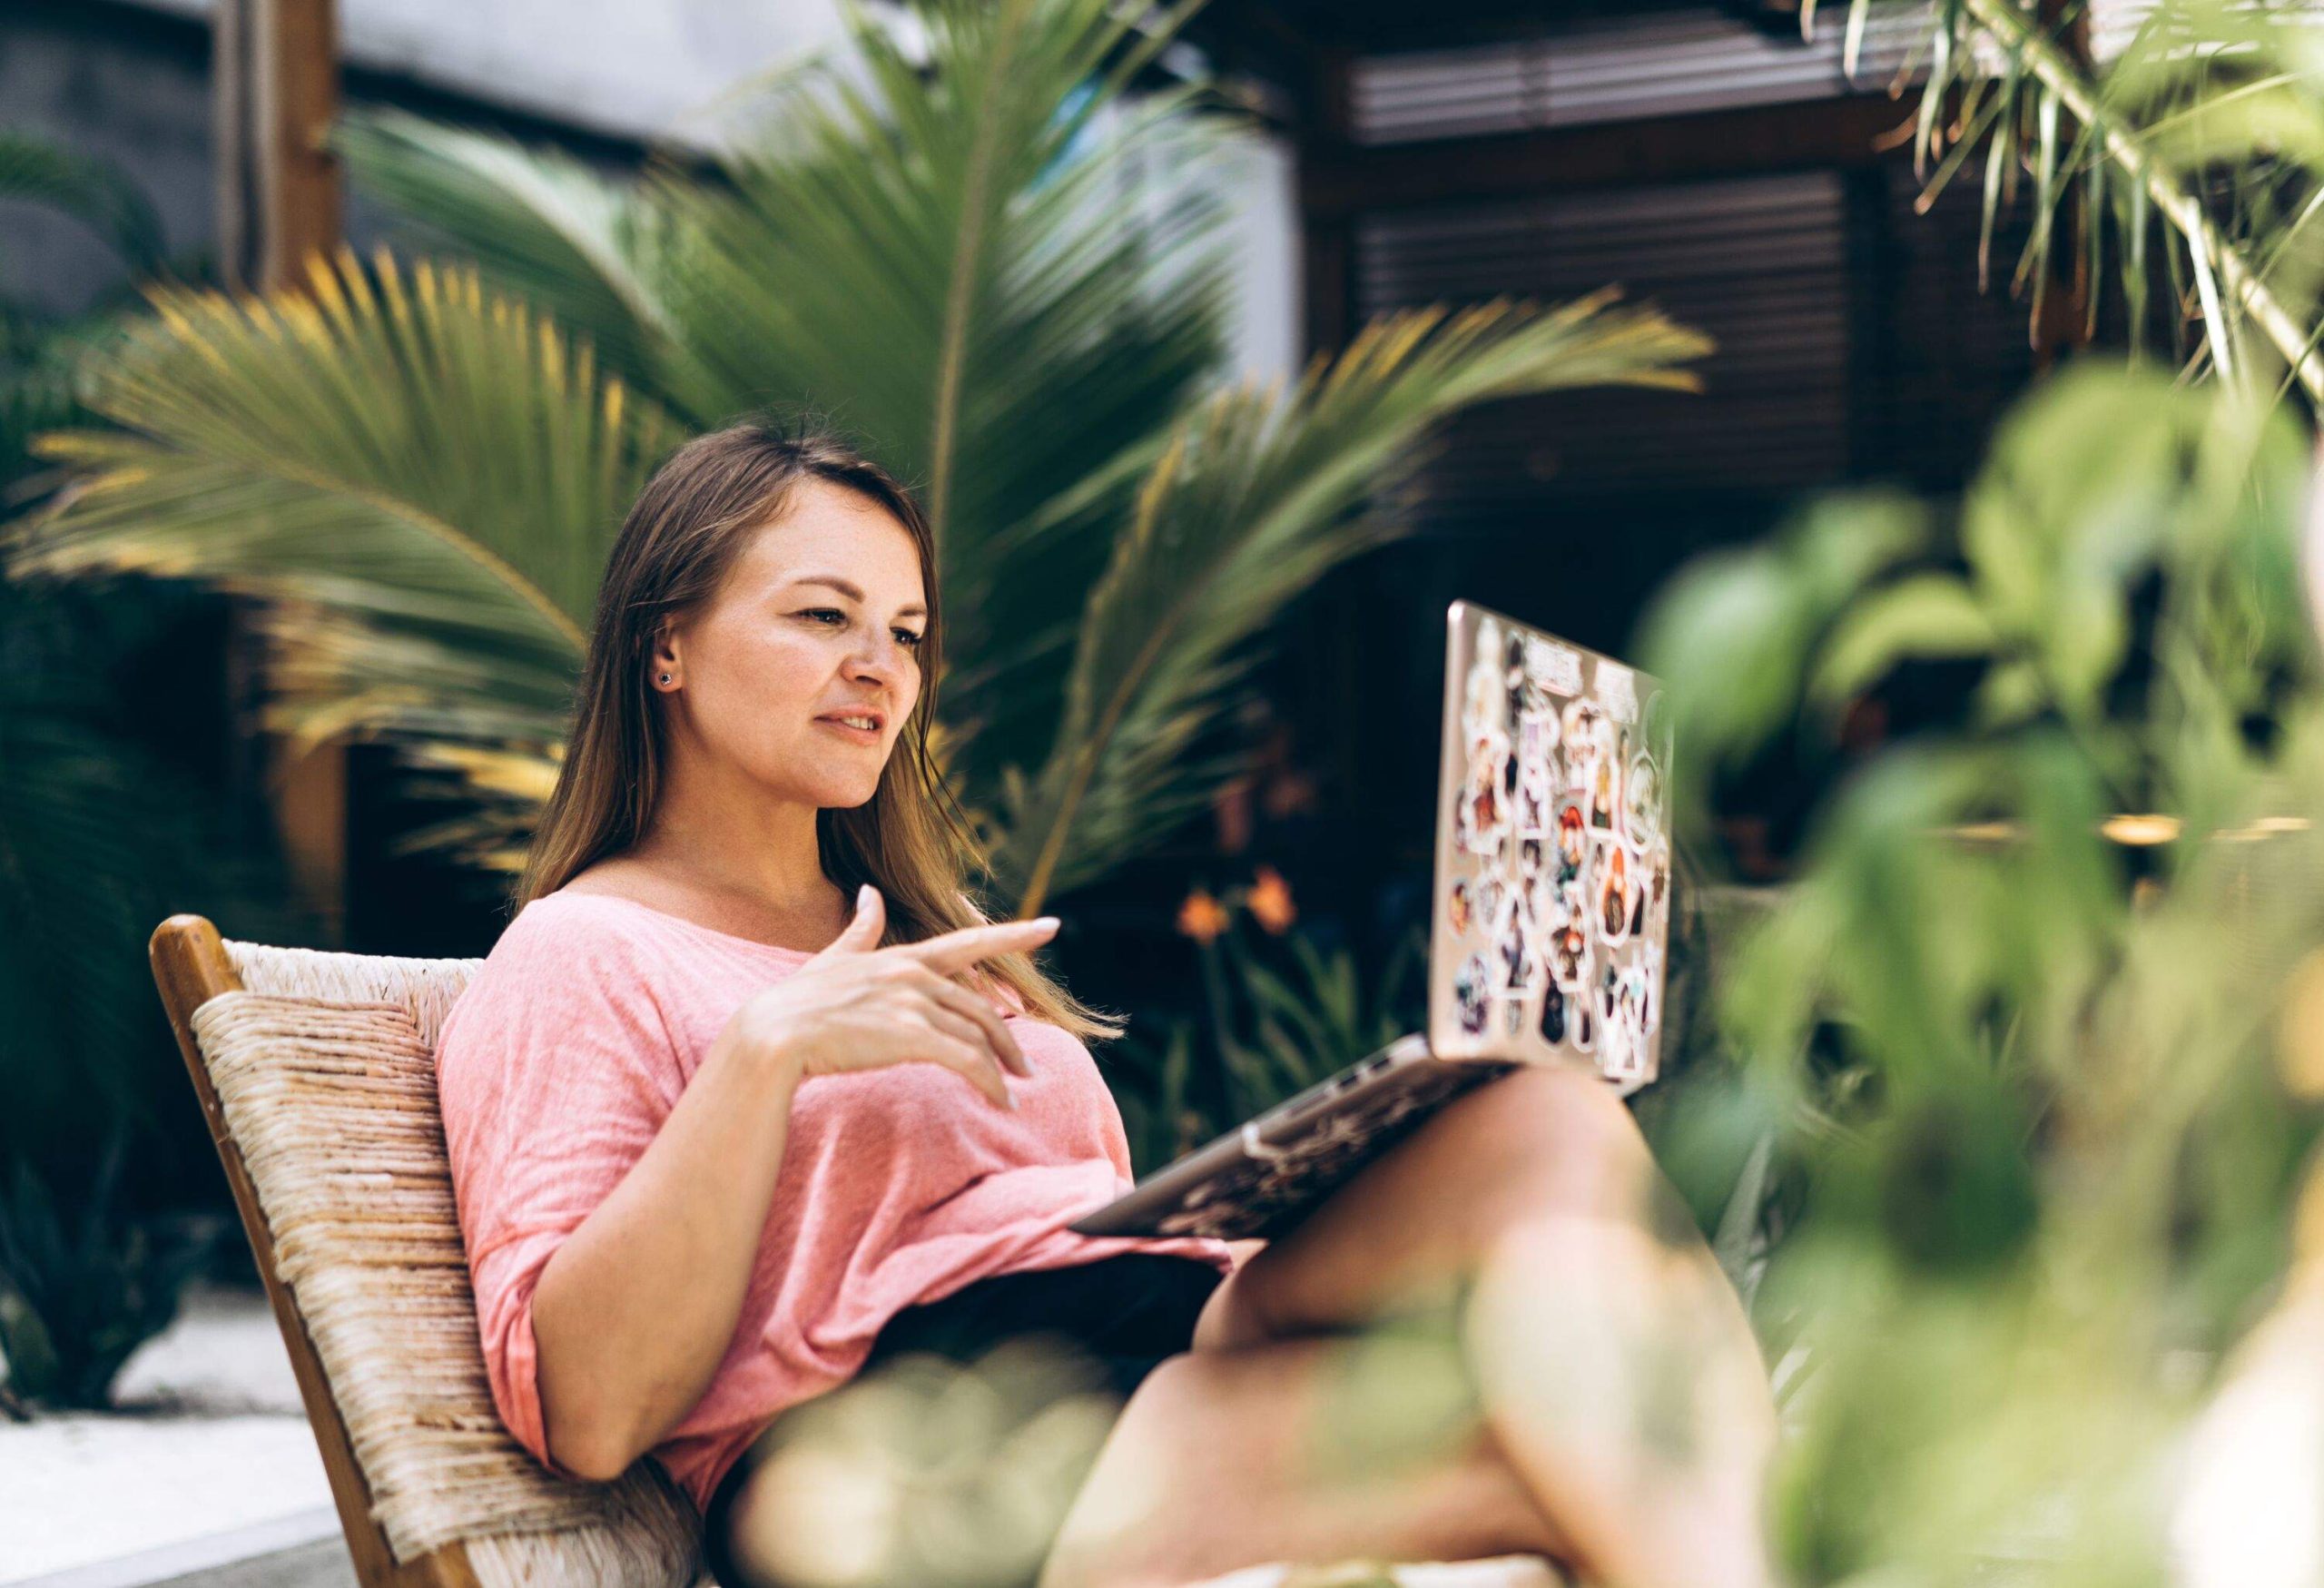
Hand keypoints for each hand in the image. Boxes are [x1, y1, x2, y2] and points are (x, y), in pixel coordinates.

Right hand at [724, 885, 1056, 1108]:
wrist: (772, 1036)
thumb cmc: (797, 1003)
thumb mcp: (834, 958)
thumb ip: (861, 928)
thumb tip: (870, 892)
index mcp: (901, 957)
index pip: (969, 940)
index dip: (1014, 934)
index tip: (1053, 927)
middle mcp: (914, 975)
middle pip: (980, 1007)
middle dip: (1008, 1039)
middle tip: (1024, 1067)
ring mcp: (913, 1004)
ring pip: (978, 1035)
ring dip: (1001, 1067)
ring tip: (1013, 1091)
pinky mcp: (910, 1036)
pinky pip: (967, 1061)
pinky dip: (990, 1083)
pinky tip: (1000, 1102)